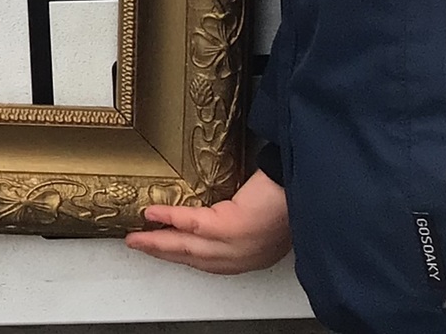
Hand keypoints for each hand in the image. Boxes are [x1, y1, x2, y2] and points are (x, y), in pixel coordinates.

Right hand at [125, 168, 289, 273]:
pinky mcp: (231, 228)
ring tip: (137, 237)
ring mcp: (236, 246)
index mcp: (252, 255)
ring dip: (158, 243)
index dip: (182, 256)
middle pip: (193, 258)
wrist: (309, 184)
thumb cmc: (292, 194)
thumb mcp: (265, 213)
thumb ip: (243, 219)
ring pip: (187, 247)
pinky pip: (191, 224)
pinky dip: (169, 218)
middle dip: (162, 253)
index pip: (211, 261)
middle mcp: (243, 257)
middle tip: (138, 245)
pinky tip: (152, 214)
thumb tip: (222, 207)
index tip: (163, 249)